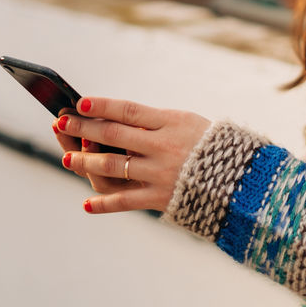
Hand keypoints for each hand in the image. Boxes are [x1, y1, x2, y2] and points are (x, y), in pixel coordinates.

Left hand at [51, 97, 209, 213]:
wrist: (242, 180)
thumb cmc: (212, 145)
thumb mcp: (187, 122)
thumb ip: (154, 122)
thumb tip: (115, 120)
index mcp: (171, 122)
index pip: (128, 110)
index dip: (102, 105)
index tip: (80, 102)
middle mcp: (163, 146)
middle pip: (114, 135)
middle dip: (84, 128)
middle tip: (62, 123)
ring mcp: (160, 173)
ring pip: (113, 166)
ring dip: (86, 161)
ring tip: (67, 158)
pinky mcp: (160, 198)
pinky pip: (125, 201)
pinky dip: (104, 204)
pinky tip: (87, 204)